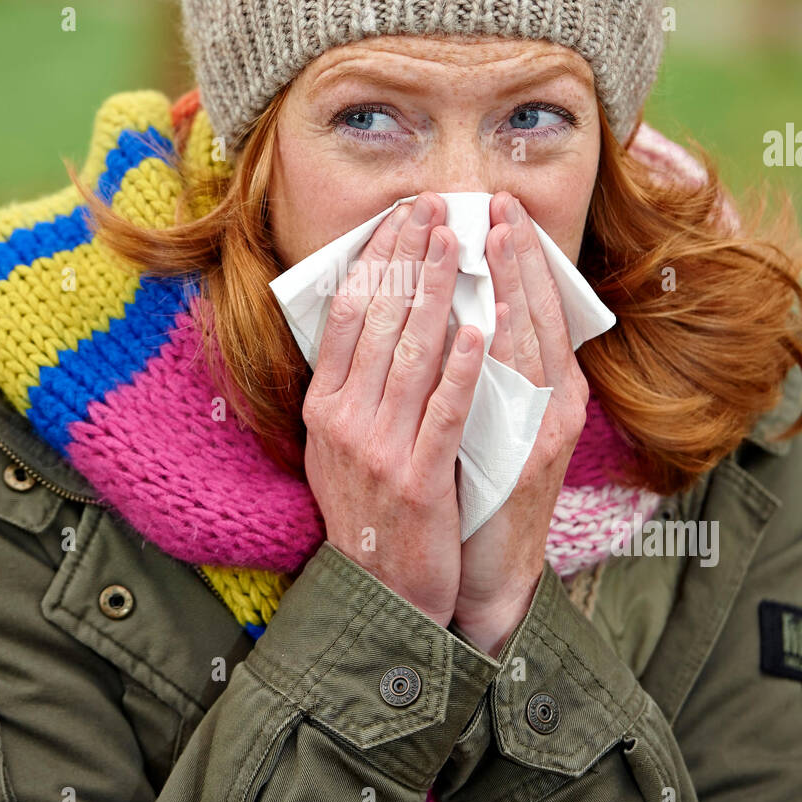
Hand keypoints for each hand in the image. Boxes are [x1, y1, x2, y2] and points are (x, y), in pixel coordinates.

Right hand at [302, 193, 484, 626]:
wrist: (378, 592)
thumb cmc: (366, 512)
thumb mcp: (334, 449)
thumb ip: (346, 392)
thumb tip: (364, 324)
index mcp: (324, 408)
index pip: (348, 316)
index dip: (375, 261)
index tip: (400, 218)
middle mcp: (344, 421)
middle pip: (379, 322)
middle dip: (409, 258)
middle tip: (434, 208)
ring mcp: (379, 449)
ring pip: (412, 354)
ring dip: (437, 292)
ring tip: (459, 243)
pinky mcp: (419, 478)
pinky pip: (443, 411)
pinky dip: (461, 366)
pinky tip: (477, 325)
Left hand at [454, 192, 589, 657]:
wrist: (486, 578)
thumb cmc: (478, 493)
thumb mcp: (488, 422)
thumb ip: (482, 373)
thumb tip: (454, 315)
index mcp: (552, 392)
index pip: (539, 309)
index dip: (524, 258)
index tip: (503, 211)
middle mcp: (556, 406)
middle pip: (540, 318)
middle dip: (519, 258)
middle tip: (500, 205)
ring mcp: (543, 435)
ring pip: (530, 348)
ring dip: (512, 289)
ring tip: (495, 238)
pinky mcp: (523, 467)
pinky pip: (504, 407)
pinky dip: (490, 365)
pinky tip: (480, 327)